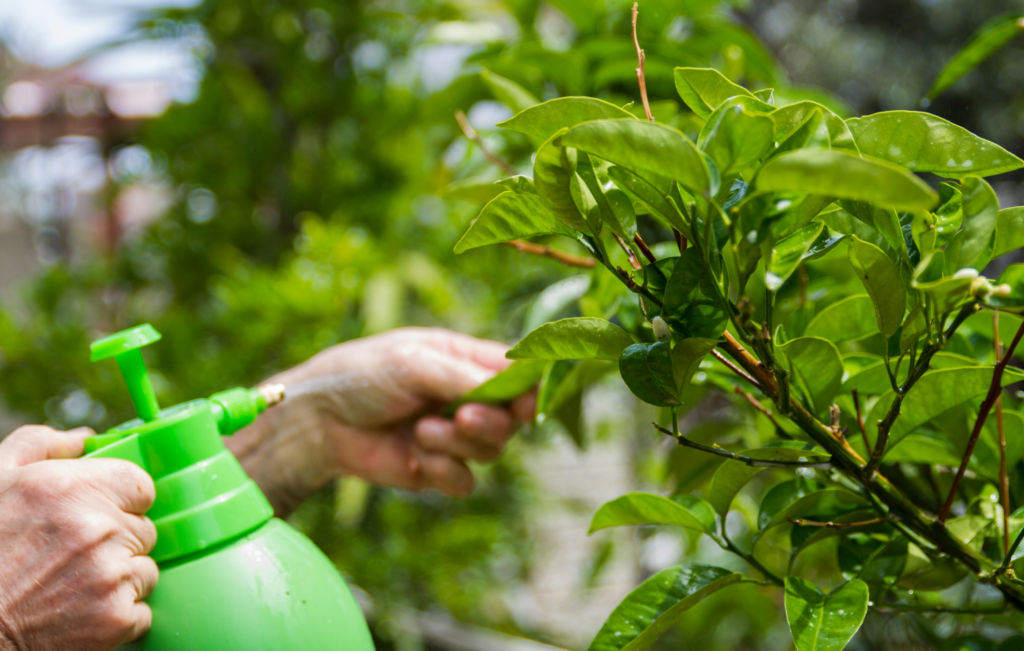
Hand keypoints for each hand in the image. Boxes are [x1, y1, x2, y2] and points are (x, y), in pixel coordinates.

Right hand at [0, 426, 157, 650]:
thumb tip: (84, 440)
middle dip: (117, 543)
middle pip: (143, 530)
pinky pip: (141, 612)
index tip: (100, 516)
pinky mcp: (116, 619)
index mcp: (71, 489)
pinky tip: (79, 614)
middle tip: (74, 558)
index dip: (121, 502)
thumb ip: (39, 446)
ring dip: (119, 580)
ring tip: (72, 587)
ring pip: (144, 570)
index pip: (139, 485)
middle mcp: (97, 529)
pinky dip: (118, 617)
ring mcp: (110, 575)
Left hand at [227, 328, 534, 513]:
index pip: (518, 374)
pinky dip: (444, 471)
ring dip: (459, 444)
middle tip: (462, 417)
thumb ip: (467, 376)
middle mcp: (466, 397)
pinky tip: (417, 458)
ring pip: (492, 450)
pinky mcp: (436, 469)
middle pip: (513, 417)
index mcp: (466, 361)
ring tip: (421, 431)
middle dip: (491, 420)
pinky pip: (465, 481)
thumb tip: (519, 388)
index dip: (530, 389)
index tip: (525, 402)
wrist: (317, 421)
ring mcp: (453, 435)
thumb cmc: (362, 375)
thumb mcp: (415, 362)